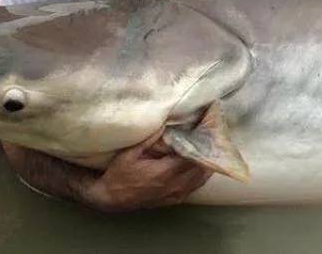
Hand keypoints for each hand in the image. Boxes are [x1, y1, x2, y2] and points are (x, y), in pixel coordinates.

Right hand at [88, 133, 211, 212]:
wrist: (112, 198)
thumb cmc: (120, 175)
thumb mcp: (131, 153)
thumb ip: (151, 139)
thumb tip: (167, 123)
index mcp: (167, 172)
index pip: (194, 155)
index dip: (202, 140)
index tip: (206, 126)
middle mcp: (176, 185)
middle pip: (203, 165)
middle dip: (207, 148)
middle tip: (208, 131)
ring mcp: (178, 194)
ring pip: (202, 177)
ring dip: (206, 160)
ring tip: (206, 144)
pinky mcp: (176, 198)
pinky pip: (196, 185)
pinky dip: (201, 172)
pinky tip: (200, 161)